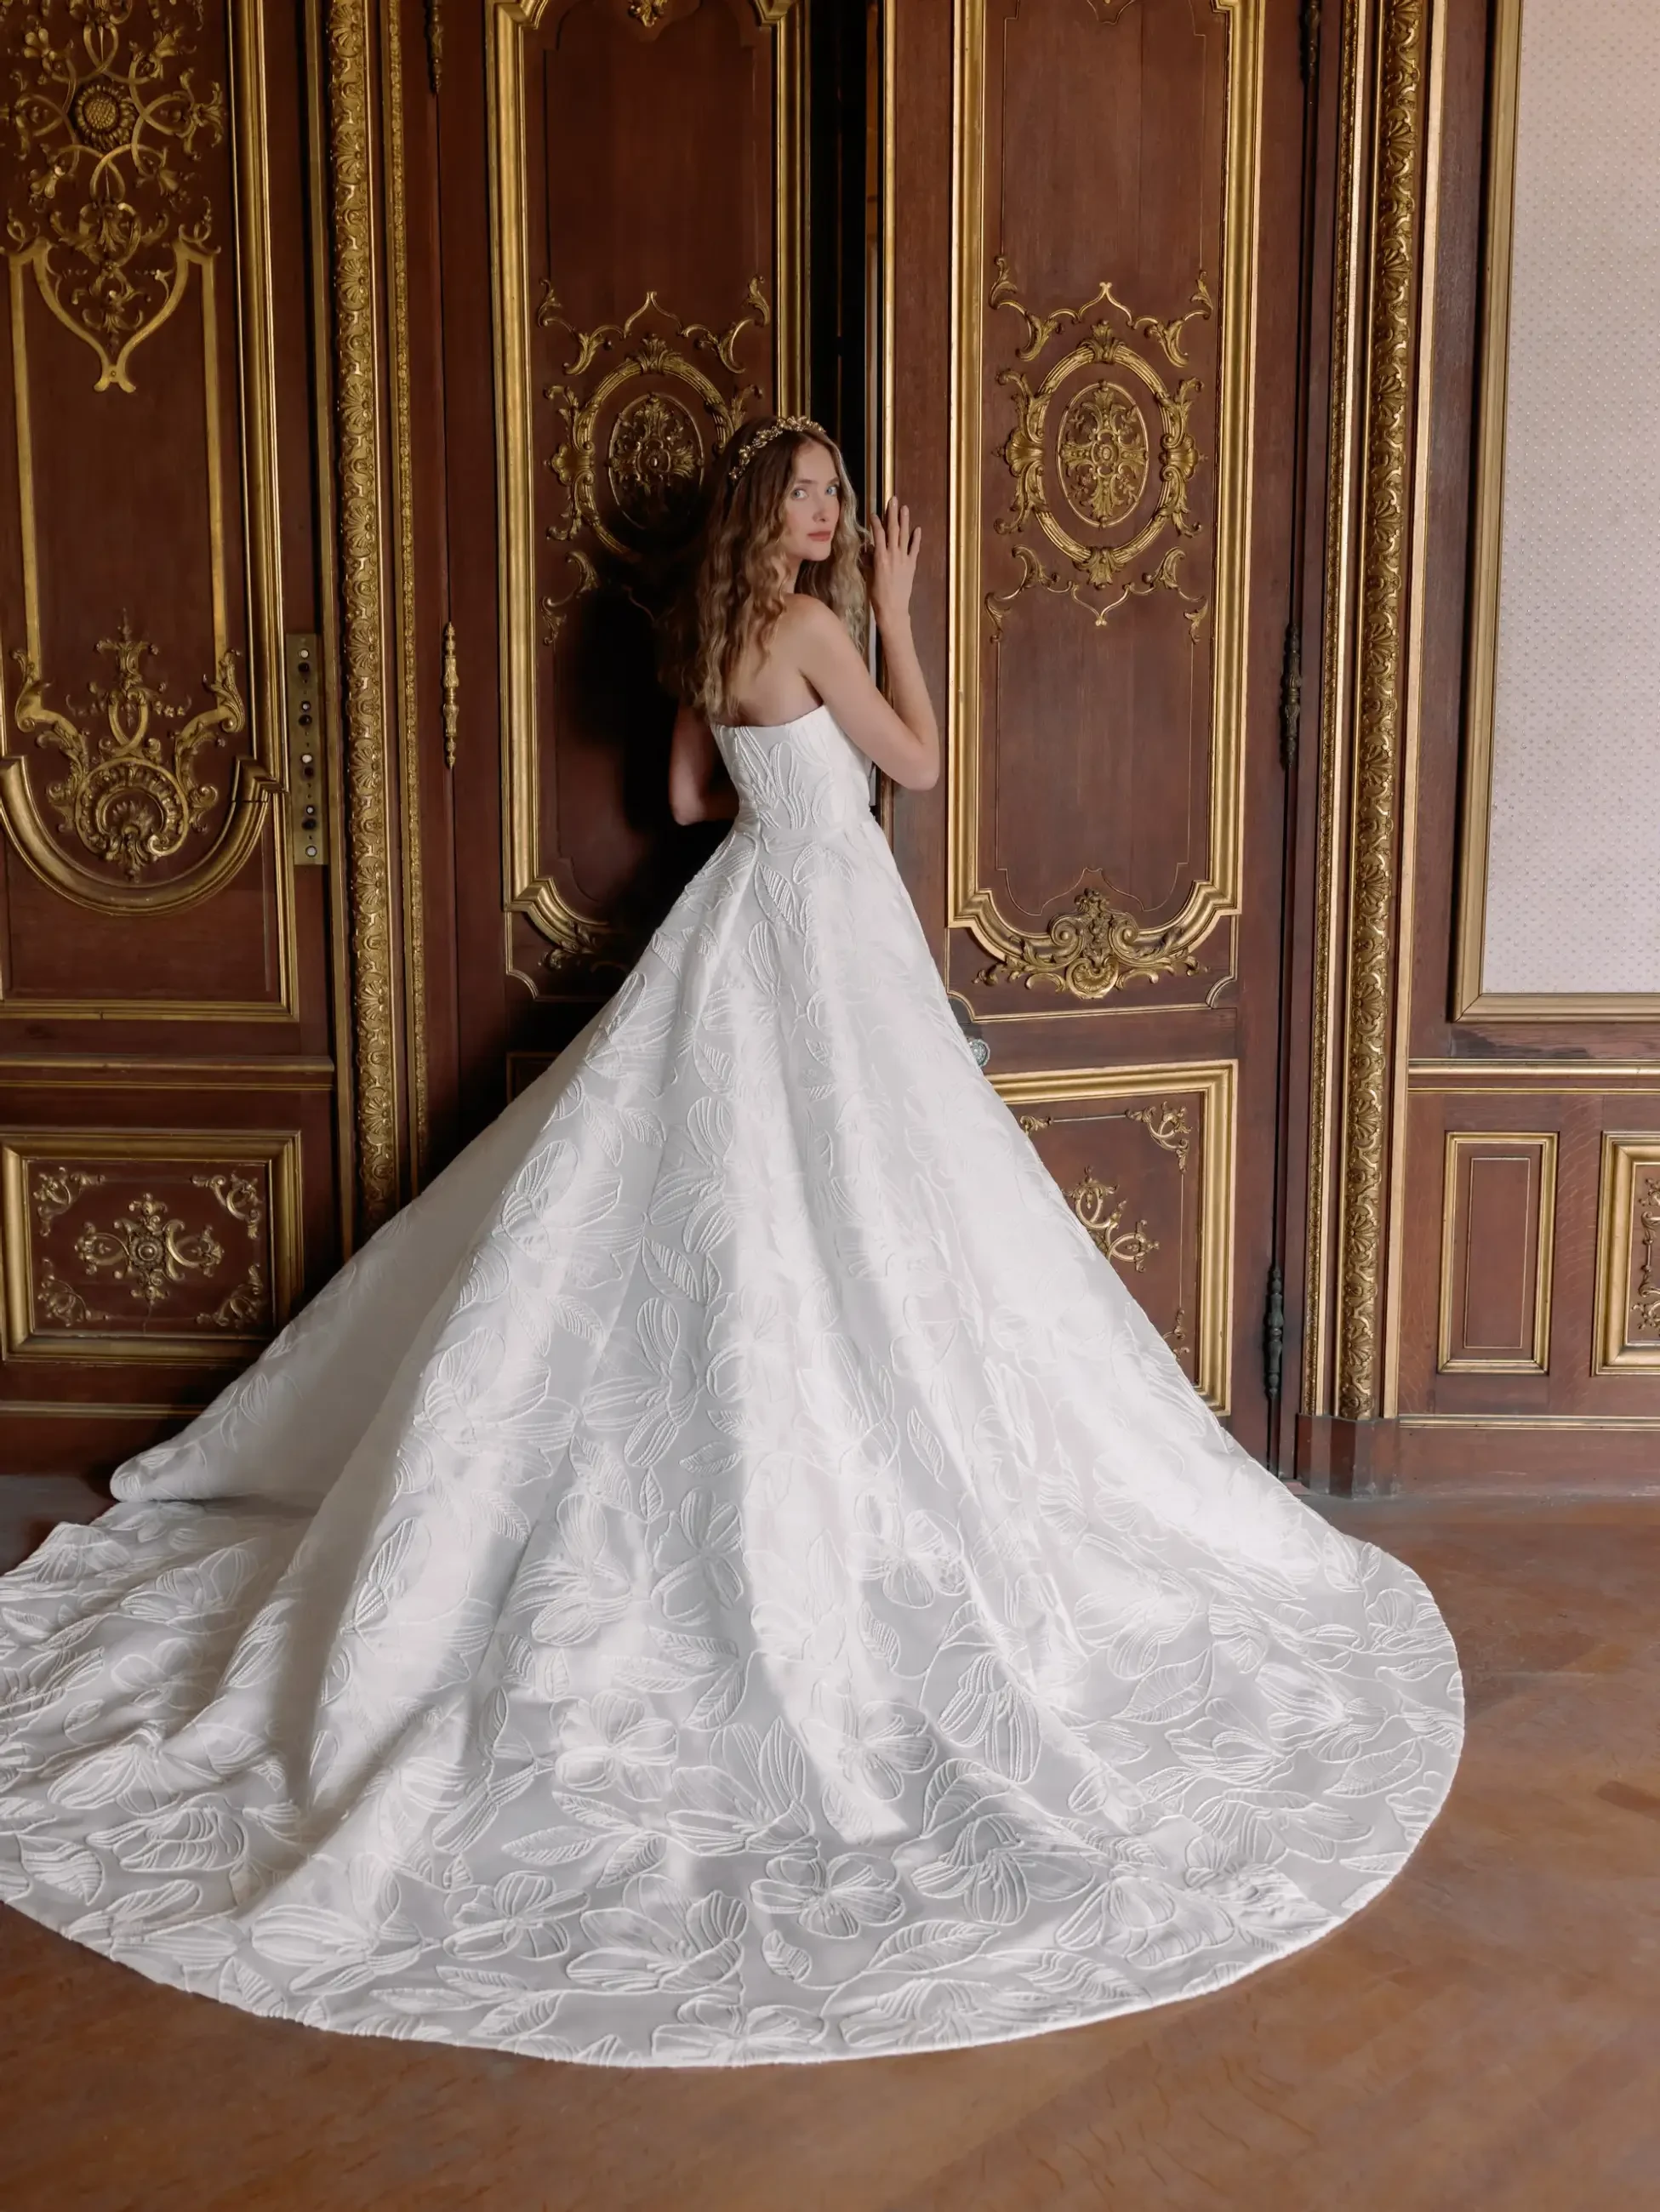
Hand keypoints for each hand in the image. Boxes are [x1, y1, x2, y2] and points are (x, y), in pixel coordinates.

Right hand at [869, 496, 920, 631]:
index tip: (874, 513)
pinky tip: (918, 529)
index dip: (876, 522)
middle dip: (892, 514)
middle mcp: (893, 555)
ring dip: (904, 521)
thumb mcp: (869, 576)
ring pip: (904, 535)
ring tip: (904, 508)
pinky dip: (916, 538)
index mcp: (880, 557)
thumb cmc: (877, 595)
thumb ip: (870, 561)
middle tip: (893, 500)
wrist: (893, 609)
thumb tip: (869, 550)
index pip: (877, 534)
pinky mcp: (911, 565)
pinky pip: (914, 549)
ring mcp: (904, 559)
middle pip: (893, 530)